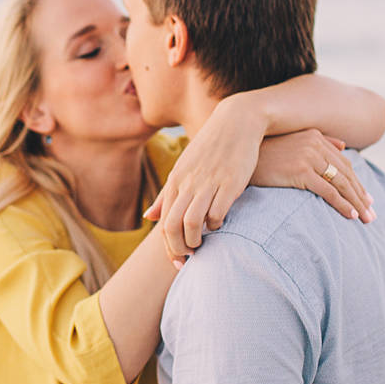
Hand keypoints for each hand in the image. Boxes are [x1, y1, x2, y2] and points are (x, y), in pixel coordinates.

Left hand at [144, 96, 265, 263]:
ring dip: (195, 240)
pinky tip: (220, 223)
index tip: (177, 261)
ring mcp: (208, 183)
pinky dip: (216, 225)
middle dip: (178, 249)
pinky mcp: (230, 183)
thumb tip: (148, 218)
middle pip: (172, 226)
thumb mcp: (183, 168)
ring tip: (202, 244)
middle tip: (188, 259)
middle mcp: (188, 183)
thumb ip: (166, 195)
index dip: (168, 247)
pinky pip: (217, 213)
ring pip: (191, 222)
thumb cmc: (210, 148)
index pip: (163, 222)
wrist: (237, 122)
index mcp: (175, 180)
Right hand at [252, 130, 374, 225]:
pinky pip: (328, 191)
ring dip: (356, 203)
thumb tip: (343, 145)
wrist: (239, 160)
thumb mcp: (292, 143)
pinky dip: (342, 204)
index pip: (343, 163)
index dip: (357, 183)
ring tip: (366, 219)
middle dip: (361, 196)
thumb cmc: (262, 155)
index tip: (367, 199)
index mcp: (315, 136)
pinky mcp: (301, 171)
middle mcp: (315, 144)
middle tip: (372, 214)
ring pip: (341, 183)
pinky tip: (351, 215)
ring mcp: (308, 157)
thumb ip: (320, 141)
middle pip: (346, 174)